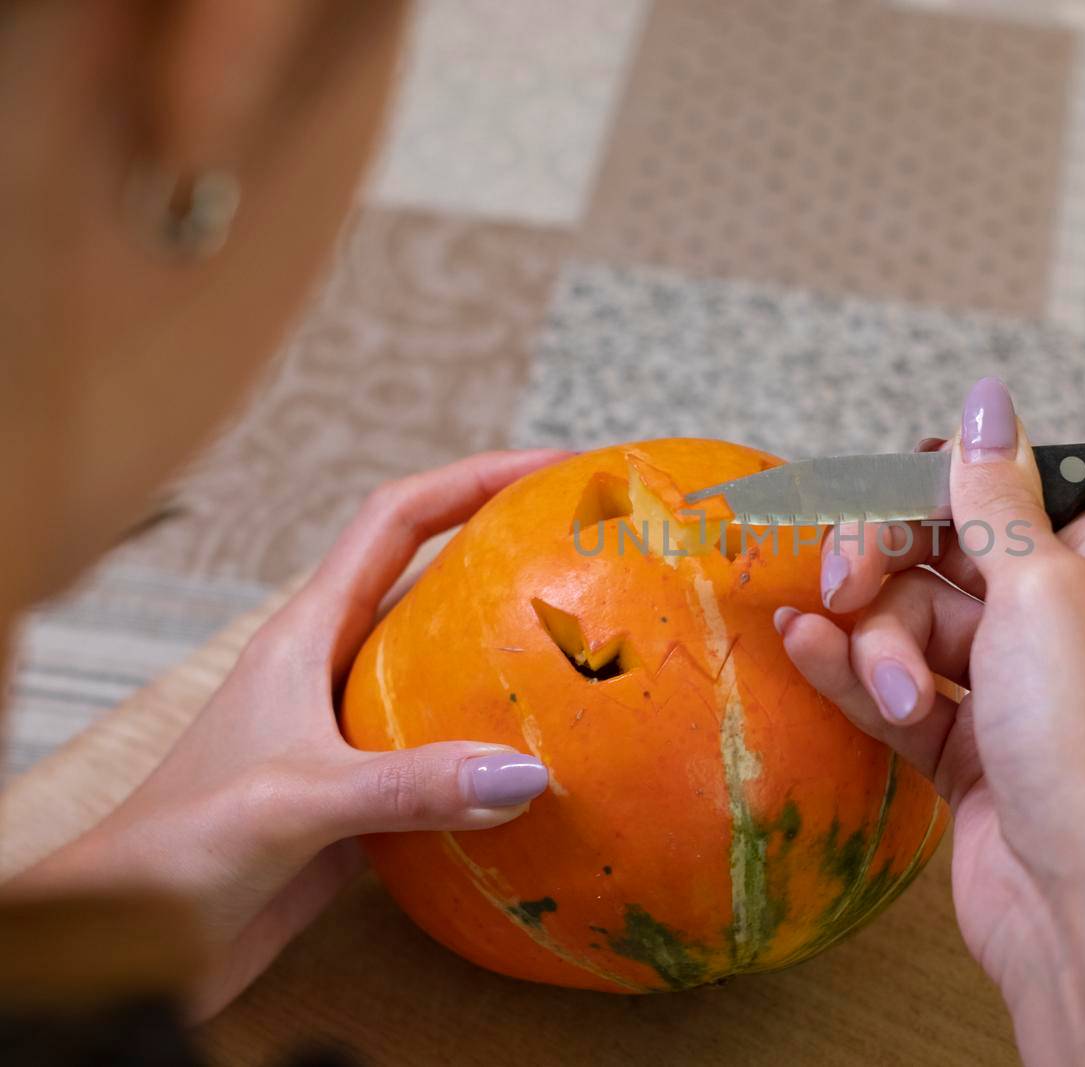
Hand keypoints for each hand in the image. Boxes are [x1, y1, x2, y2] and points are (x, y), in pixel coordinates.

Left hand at [9, 450, 571, 1017]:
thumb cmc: (179, 849)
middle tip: (592, 552)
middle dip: (509, 555)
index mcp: (307, 634)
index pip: (396, 522)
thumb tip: (529, 772)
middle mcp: (335, 668)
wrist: (132, 939)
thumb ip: (407, 785)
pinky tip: (555, 774)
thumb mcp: (293, 802)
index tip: (551, 468)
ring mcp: (355, 732)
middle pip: (434, 582)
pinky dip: (501, 755)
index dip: (473, 480)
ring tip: (596, 656)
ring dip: (512, 659)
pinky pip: (451, 758)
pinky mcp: (369, 797)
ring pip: (449, 672)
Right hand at [776, 380, 1084, 1065]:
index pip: (991, 486)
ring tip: (898, 696)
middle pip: (935, 550)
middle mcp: (1058, 608)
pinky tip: (803, 648)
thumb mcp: (1039, 589)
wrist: (1084, 901)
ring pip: (907, 618)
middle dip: (884, 568)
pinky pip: (894, 680)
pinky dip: (854, 667)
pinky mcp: (966, 739)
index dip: (923, 494)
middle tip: (841, 583)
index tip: (871, 507)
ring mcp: (1009, 678)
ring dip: (881, 646)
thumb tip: (987, 396)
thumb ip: (992, 494)